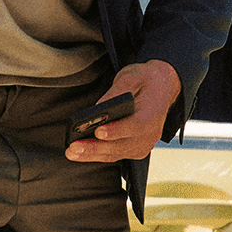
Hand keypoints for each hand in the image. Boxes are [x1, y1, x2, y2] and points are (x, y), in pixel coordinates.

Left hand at [64, 60, 180, 163]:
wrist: (160, 89)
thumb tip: (97, 109)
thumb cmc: (144, 80)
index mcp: (153, 113)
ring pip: (116, 153)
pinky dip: (97, 155)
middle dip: (96, 147)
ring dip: (92, 154)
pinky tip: (80, 153)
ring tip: (71, 152)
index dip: (117, 130)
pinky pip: (115, 154)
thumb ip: (116, 91)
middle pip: (122, 145)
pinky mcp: (136, 149)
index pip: (136, 125)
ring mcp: (144, 144)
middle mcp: (151, 133)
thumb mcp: (132, 76)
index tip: (98, 131)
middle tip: (74, 146)